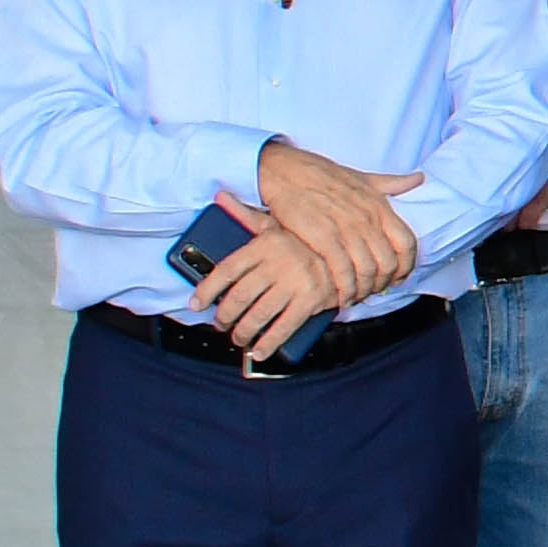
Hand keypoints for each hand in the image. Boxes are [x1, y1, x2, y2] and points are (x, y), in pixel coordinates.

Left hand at [200, 197, 355, 360]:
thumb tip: (220, 196)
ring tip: (240, 336)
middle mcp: (278, 263)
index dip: (206, 290)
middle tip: (222, 323)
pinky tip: (260, 350)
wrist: (350, 245)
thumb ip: (245, 215)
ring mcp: (296, 282)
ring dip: (244, 332)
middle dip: (225, 317)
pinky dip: (269, 343)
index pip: (225, 270)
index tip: (197, 304)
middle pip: (237, 297)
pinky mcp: (312, 299)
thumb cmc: (305, 237)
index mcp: (265, 243)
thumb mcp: (275, 223)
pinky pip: (284, 326)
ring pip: (257, 315)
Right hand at [254, 140, 420, 299]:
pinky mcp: (321, 237)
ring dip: (362, 290)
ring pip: (366, 271)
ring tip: (355, 296)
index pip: (407, 243)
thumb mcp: (363, 177)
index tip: (398, 277)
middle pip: (388, 263)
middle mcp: (367, 219)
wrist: (285, 170)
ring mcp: (345, 229)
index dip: (406, 266)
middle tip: (372, 291)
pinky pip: (341, 271)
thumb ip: (391, 183)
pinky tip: (338, 295)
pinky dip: (343, 288)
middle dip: (382, 283)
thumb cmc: (323, 176)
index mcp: (380, 206)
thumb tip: (419, 179)